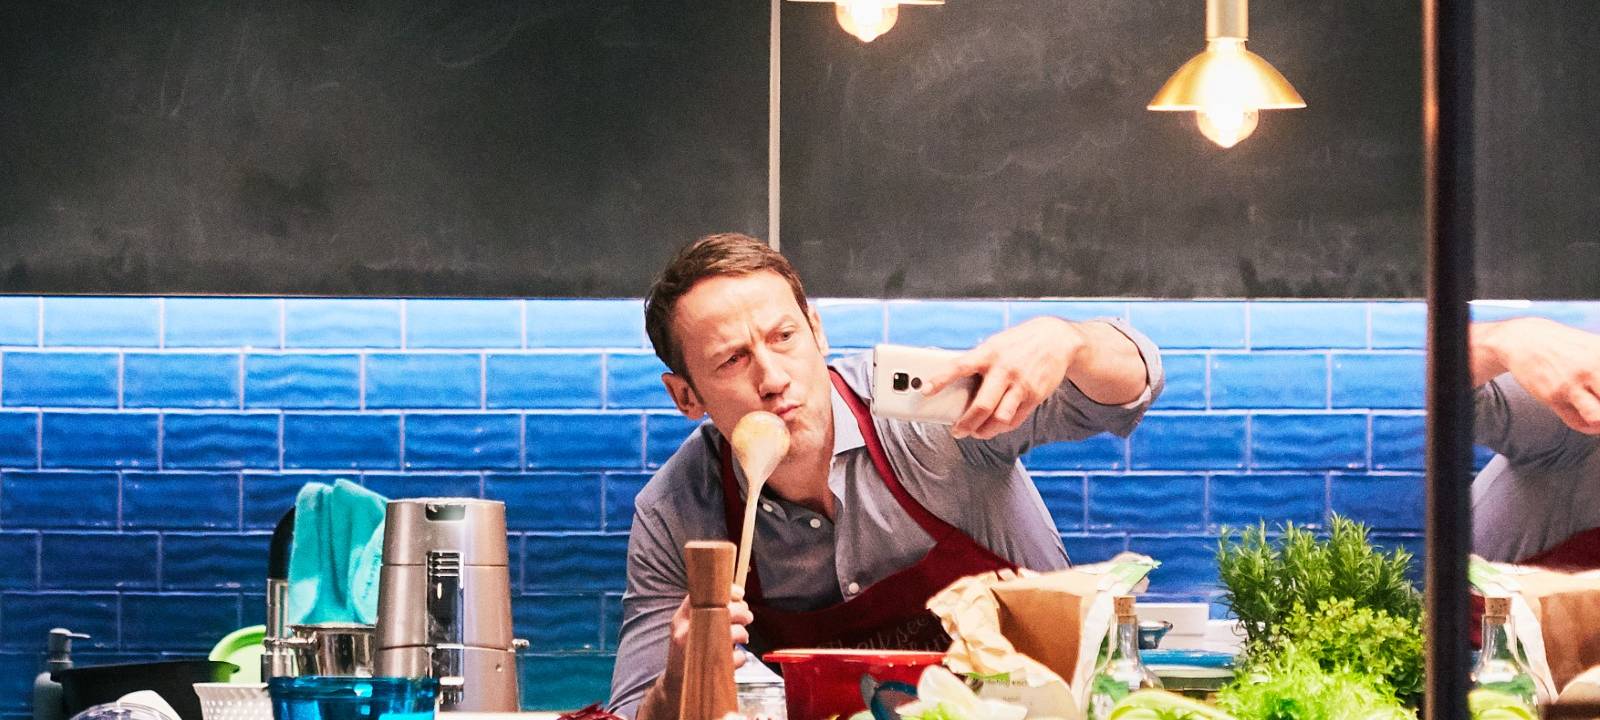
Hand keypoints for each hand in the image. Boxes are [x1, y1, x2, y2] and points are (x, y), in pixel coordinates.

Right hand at [649, 584, 753, 717]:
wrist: (676, 686)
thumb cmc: (687, 654)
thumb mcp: (688, 627)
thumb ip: (705, 611)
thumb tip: (736, 597)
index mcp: (680, 619)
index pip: (700, 595)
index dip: (725, 592)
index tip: (739, 594)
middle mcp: (685, 632)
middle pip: (721, 611)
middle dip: (741, 612)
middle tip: (748, 617)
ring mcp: (696, 651)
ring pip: (730, 633)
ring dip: (743, 634)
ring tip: (743, 637)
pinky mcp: (708, 669)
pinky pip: (735, 657)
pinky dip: (740, 657)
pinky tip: (735, 657)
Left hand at [922, 317, 1084, 439]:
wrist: (1057, 339)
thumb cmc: (1017, 343)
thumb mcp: (995, 344)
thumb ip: (977, 362)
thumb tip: (952, 382)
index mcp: (989, 353)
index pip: (959, 366)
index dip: (941, 379)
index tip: (925, 391)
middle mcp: (1004, 370)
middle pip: (981, 405)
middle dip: (966, 423)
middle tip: (957, 431)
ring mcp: (1021, 384)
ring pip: (999, 418)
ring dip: (984, 431)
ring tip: (976, 433)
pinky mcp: (1034, 396)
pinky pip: (1015, 420)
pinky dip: (1001, 427)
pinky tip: (994, 427)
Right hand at [1478, 318, 1599, 433]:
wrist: (1519, 339)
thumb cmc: (1559, 345)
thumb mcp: (1592, 348)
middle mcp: (1591, 367)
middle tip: (1599, 403)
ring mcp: (1571, 383)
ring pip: (1599, 417)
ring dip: (1599, 423)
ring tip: (1596, 417)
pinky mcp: (1553, 396)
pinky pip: (1577, 422)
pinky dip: (1586, 426)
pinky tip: (1586, 420)